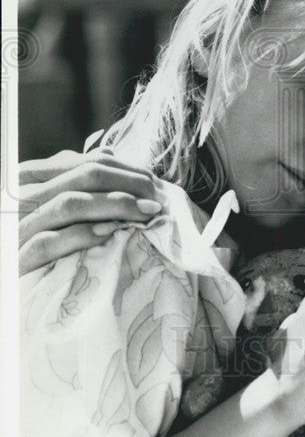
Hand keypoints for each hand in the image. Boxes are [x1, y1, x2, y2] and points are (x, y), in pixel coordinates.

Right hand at [18, 148, 162, 274]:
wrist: (2, 282)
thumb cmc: (28, 237)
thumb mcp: (49, 201)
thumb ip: (72, 177)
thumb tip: (107, 154)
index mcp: (29, 178)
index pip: (85, 162)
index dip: (125, 169)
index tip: (153, 182)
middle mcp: (21, 197)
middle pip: (84, 177)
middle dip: (129, 184)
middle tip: (157, 199)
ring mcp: (17, 226)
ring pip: (70, 204)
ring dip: (115, 205)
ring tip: (145, 213)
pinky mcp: (16, 259)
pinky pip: (50, 242)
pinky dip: (83, 235)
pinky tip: (111, 233)